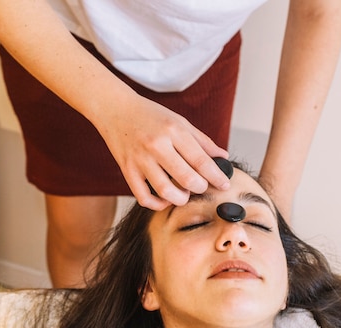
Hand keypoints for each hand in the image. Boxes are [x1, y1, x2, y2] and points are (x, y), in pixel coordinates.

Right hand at [94, 95, 229, 209]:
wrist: (115, 109)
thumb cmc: (149, 115)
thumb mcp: (179, 121)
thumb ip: (202, 141)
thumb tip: (223, 157)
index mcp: (173, 131)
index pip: (201, 160)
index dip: (216, 176)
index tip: (225, 184)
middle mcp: (157, 146)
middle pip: (186, 179)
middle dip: (200, 188)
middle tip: (202, 186)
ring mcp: (140, 160)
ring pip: (166, 191)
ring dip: (181, 198)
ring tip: (184, 193)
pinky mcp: (127, 170)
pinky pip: (144, 197)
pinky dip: (157, 204)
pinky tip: (165, 199)